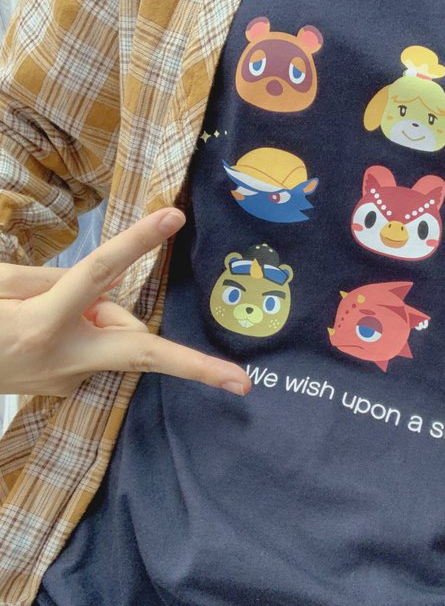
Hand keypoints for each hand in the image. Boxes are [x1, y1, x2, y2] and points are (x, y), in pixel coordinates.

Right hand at [0, 208, 250, 396]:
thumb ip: (52, 282)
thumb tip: (102, 285)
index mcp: (41, 325)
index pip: (97, 273)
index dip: (136, 242)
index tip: (172, 217)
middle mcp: (65, 359)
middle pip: (142, 352)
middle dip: (195, 369)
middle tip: (242, 386)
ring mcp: (68, 380)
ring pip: (115, 336)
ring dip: (102, 313)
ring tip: (43, 308)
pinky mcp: (66, 388)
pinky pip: (94, 347)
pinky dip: (85, 329)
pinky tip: (46, 330)